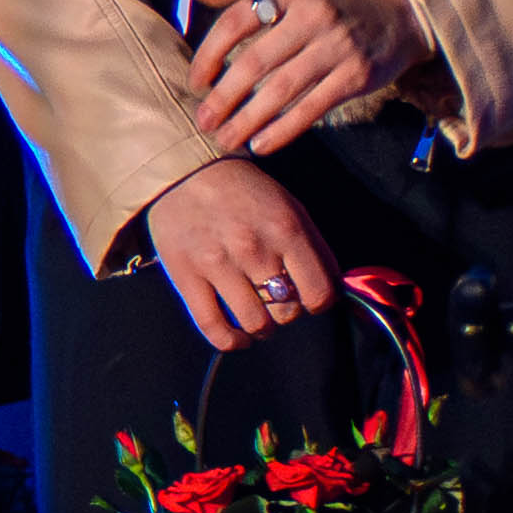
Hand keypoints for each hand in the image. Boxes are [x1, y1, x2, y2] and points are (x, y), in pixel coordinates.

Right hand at [140, 157, 338, 349]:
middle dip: (287, 312)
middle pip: (287, 311)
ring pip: (254, 322)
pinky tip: (237, 338)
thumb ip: (313, 247)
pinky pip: (212, 325)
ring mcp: (217, 264)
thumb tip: (330, 289)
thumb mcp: (289, 206)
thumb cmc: (242, 190)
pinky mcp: (185, 275)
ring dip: (261, 328)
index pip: (320, 293)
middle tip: (276, 301)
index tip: (307, 298)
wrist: (182, 171)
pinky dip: (229, 341)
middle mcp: (254, 249)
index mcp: (286, 231)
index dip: (318, 302)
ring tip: (258, 318)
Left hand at [186, 0, 429, 156]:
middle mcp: (313, 16)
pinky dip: (285, 129)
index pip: (236, 22)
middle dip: (224, 96)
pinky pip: (314, 107)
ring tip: (225, 139)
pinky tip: (261, 144)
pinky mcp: (357, 76)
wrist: (401, 9)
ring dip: (249, 119)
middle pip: (256, 61)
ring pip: (282, 89)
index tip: (196, 81)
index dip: (209, 54)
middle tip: (203, 120)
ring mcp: (338, 47)